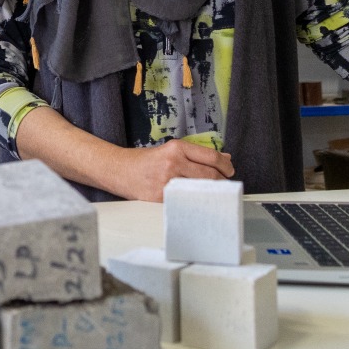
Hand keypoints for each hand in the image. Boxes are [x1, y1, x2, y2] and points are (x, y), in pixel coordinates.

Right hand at [118, 140, 233, 201]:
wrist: (119, 170)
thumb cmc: (145, 161)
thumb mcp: (170, 151)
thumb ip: (197, 154)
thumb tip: (225, 158)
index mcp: (176, 148)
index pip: (211, 157)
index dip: (226, 165)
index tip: (230, 170)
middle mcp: (173, 163)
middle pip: (210, 175)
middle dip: (222, 180)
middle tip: (226, 183)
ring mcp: (167, 181)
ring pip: (201, 189)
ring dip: (212, 192)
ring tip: (214, 192)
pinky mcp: (162, 197)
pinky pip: (187, 200)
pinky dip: (196, 201)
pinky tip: (199, 201)